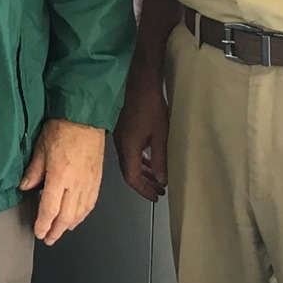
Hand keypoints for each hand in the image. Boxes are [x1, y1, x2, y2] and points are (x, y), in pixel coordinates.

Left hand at [19, 119, 104, 244]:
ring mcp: (89, 183)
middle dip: (56, 231)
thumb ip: (33, 171)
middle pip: (66, 216)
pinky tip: (77, 218)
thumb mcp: (40, 148)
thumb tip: (25, 187)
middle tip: (48, 239)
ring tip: (61, 232)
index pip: (50, 209)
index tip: (39, 232)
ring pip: (80, 213)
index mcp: (60, 176)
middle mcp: (76, 183)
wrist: (84, 117)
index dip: (44, 224)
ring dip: (70, 226)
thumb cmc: (62, 128)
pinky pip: (91, 203)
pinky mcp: (97, 180)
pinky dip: (83, 215)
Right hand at [113, 82, 169, 202]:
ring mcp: (120, 138)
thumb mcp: (160, 136)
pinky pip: (130, 153)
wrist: (141, 84)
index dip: (143, 190)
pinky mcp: (123, 131)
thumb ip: (160, 160)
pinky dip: (140, 162)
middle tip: (158, 192)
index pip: (132, 177)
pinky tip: (150, 162)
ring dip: (143, 173)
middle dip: (144, 184)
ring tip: (157, 181)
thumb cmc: (152, 108)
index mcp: (128, 147)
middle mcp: (121, 145)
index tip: (156, 197)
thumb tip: (161, 181)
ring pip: (129, 163)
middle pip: (129, 172)